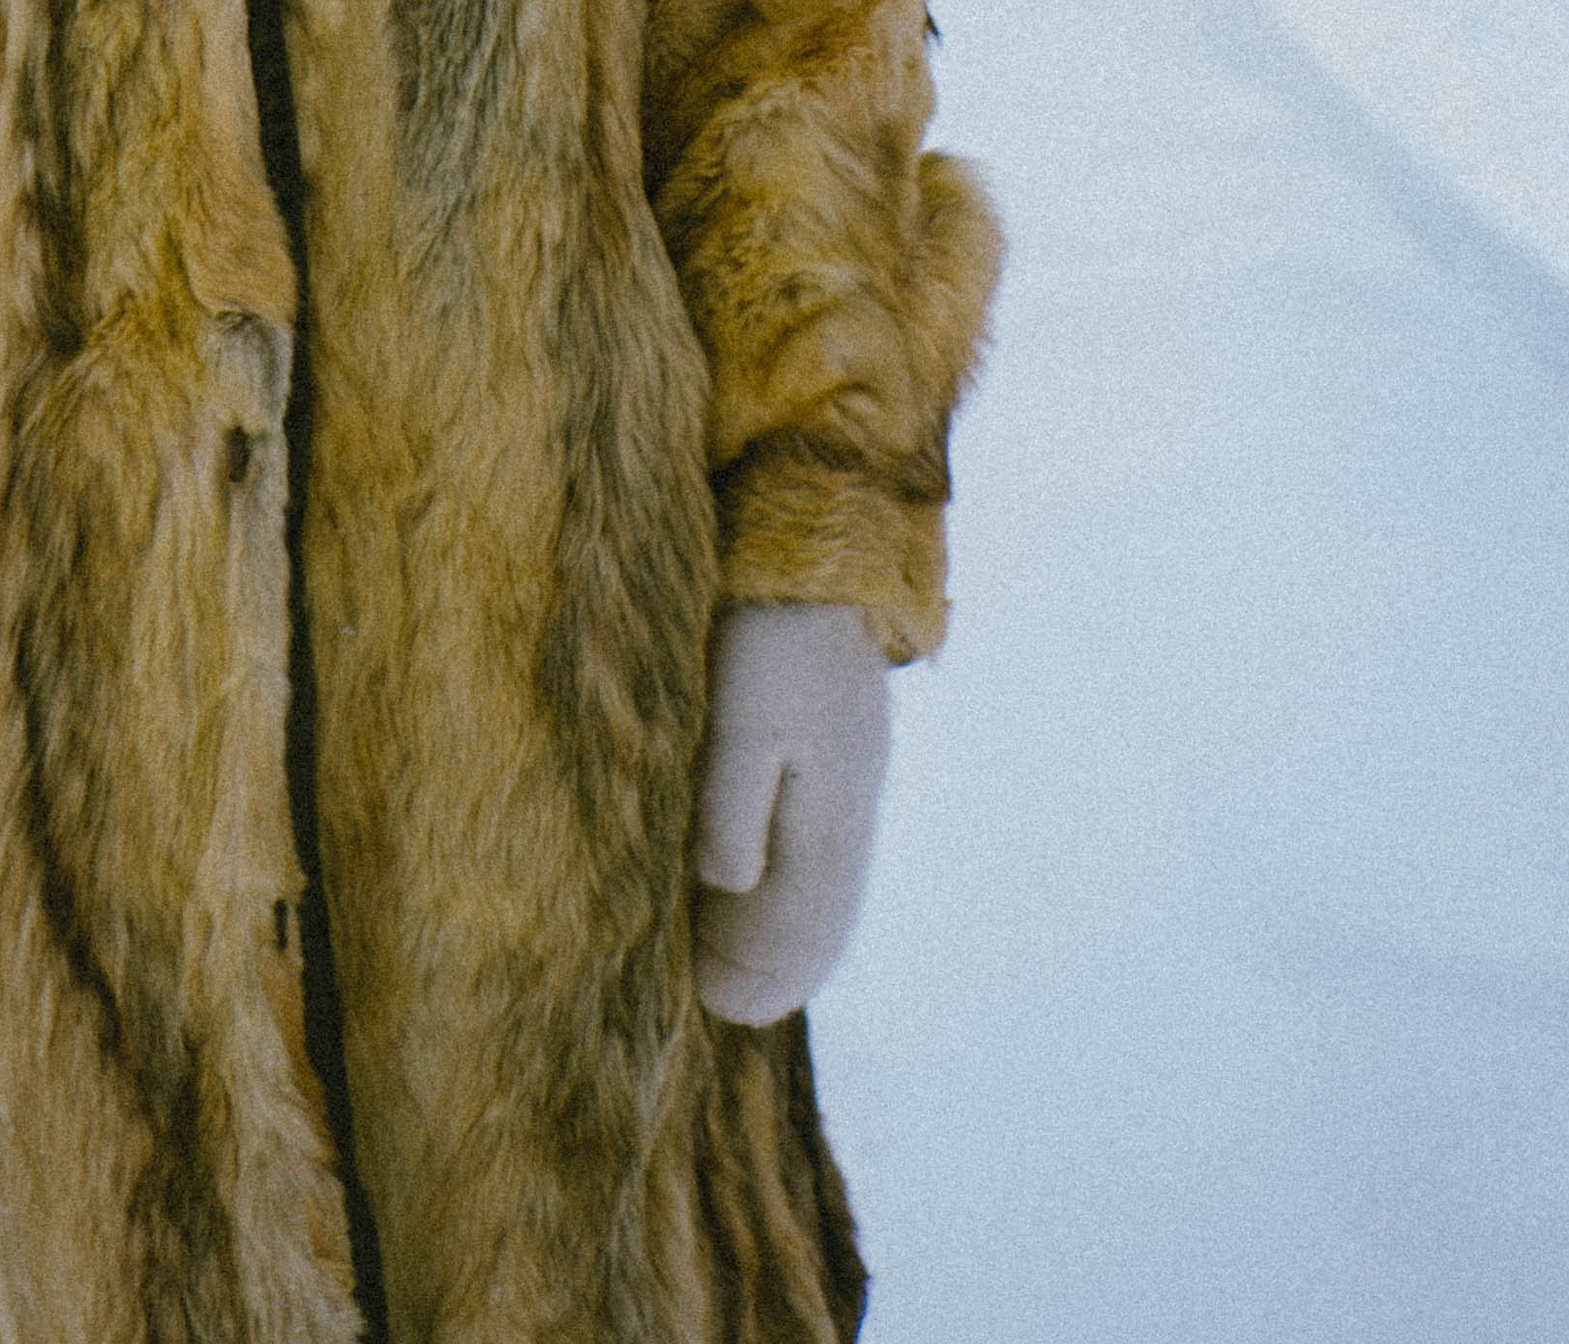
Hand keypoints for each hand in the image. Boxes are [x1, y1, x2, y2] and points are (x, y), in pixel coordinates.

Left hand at [692, 601, 889, 1027]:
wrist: (810, 560)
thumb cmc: (767, 643)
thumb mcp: (740, 729)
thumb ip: (734, 812)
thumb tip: (727, 889)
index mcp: (834, 815)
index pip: (808, 926)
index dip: (766, 976)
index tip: (718, 1008)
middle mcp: (851, 810)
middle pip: (821, 918)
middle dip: (773, 968)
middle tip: (716, 1003)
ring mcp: (849, 782)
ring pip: (823, 888)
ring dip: (781, 935)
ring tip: (729, 969)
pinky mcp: (834, 755)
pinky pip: (818, 850)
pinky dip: (790, 889)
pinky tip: (754, 894)